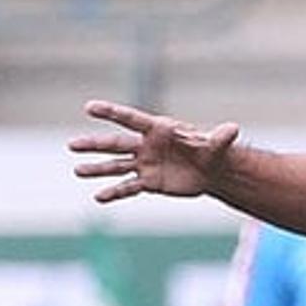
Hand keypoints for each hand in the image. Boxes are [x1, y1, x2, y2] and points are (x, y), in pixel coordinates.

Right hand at [70, 99, 239, 202]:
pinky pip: (128, 187)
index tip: (90, 107)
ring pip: (116, 166)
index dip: (111, 113)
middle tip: (72, 145)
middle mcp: (146, 146)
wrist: (212, 171)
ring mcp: (144, 164)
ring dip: (97, 169)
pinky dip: (115, 193)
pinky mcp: (148, 182)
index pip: (131, 119)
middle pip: (116, 144)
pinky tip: (99, 198)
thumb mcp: (218, 145)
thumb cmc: (212, 151)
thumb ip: (220, 138)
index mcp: (158, 130)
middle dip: (94, 145)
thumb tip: (233, 129)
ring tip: (77, 171)